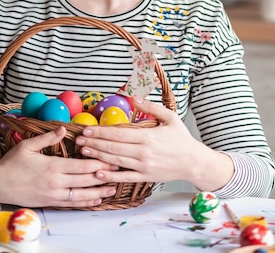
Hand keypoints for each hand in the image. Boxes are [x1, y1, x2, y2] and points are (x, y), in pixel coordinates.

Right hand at [0, 126, 116, 207]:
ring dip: (98, 192)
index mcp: (53, 166)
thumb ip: (47, 137)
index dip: (98, 163)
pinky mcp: (50, 202)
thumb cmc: (11, 164)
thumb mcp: (28, 146)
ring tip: (112, 189)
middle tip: (119, 172)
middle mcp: (56, 183)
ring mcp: (54, 195)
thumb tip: (64, 129)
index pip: (81, 166)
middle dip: (103, 176)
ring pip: (81, 195)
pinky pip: (71, 204)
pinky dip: (85, 202)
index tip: (111, 158)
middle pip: (85, 180)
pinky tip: (95, 200)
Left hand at [74, 98, 202, 184]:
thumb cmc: (182, 138)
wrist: (194, 162)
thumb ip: (151, 107)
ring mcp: (144, 167)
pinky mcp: (146, 178)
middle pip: (114, 147)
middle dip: (95, 143)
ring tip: (84, 151)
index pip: (119, 134)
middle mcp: (144, 152)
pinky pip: (125, 178)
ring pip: (116, 161)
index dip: (101, 131)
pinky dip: (111, 176)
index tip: (88, 129)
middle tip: (79, 139)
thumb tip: (134, 97)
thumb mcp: (170, 117)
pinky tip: (99, 173)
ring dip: (99, 156)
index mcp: (148, 137)